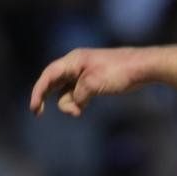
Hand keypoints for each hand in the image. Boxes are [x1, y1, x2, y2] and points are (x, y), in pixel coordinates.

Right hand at [30, 47, 144, 116]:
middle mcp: (76, 65)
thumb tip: (74, 106)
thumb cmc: (118, 72)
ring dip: (69, 103)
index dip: (38, 91)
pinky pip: (78, 93)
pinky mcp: (95, 80)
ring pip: (67, 91)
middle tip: (39, 114)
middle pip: (54, 83)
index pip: (48, 76)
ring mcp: (85, 73)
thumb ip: (78, 96)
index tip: (34, 108)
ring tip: (79, 111)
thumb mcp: (93, 84)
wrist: (143, 67)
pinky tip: (80, 108)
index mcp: (73, 61)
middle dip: (48, 99)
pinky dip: (77, 102)